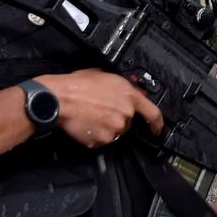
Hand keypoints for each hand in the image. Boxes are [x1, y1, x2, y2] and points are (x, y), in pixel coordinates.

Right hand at [37, 68, 162, 147]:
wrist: (60, 98)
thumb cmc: (77, 85)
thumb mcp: (104, 76)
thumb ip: (119, 87)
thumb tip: (120, 91)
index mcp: (129, 95)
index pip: (153, 113)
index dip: (157, 124)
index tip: (156, 129)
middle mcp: (125, 113)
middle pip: (127, 122)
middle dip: (117, 118)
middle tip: (101, 110)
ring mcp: (114, 129)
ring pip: (114, 132)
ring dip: (106, 126)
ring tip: (91, 115)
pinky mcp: (101, 140)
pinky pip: (101, 140)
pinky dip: (95, 134)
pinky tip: (86, 123)